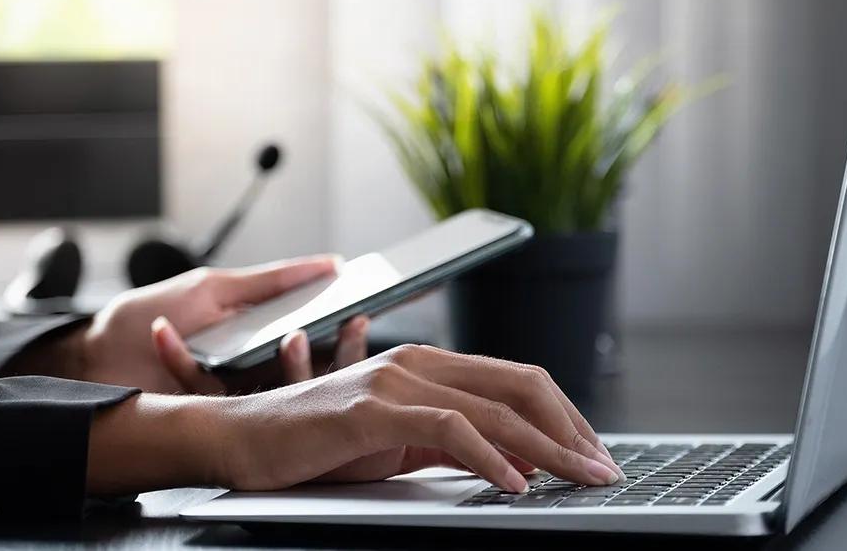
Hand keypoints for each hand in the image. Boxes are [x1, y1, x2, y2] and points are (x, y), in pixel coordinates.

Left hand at [10, 255, 368, 393]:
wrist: (88, 355)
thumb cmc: (147, 317)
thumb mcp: (215, 287)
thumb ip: (273, 281)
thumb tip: (328, 265)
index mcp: (263, 347)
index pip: (318, 344)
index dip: (347, 335)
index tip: (368, 314)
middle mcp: (250, 378)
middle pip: (308, 372)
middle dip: (338, 355)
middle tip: (354, 328)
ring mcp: (227, 399)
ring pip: (274, 389)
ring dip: (292, 365)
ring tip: (295, 337)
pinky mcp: (195, 414)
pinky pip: (205, 394)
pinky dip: (184, 360)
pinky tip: (170, 332)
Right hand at [85, 344, 623, 495]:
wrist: (243, 440)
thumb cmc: (316, 444)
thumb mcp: (397, 446)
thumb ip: (450, 445)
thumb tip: (510, 463)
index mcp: (429, 367)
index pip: (517, 382)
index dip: (564, 417)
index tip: (593, 453)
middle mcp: (418, 363)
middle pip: (519, 386)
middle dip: (571, 430)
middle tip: (603, 469)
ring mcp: (395, 380)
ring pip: (492, 407)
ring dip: (546, 448)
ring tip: (579, 478)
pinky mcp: (370, 408)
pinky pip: (446, 428)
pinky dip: (488, 456)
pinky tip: (513, 483)